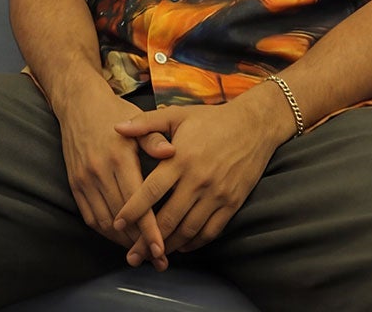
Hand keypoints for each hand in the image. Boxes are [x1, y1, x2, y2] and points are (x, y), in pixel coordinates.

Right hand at [52, 86, 176, 268]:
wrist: (79, 104)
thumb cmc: (115, 113)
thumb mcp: (139, 121)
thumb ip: (155, 139)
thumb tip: (172, 152)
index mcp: (119, 158)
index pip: (136, 203)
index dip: (148, 229)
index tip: (161, 249)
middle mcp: (99, 172)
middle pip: (121, 218)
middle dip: (140, 242)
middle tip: (158, 259)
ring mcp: (84, 180)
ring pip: (105, 222)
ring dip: (123, 241)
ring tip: (143, 253)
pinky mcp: (75, 184)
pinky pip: (90, 217)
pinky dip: (106, 232)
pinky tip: (122, 238)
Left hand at [111, 91, 290, 261]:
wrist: (254, 126)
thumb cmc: (212, 120)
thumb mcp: (177, 115)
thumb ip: (145, 123)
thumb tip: (117, 128)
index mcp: (181, 159)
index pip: (151, 191)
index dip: (133, 210)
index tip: (118, 224)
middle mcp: (198, 180)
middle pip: (168, 218)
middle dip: (147, 240)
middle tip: (132, 256)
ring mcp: (217, 194)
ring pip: (188, 229)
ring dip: (170, 245)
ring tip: (154, 256)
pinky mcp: (232, 203)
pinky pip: (210, 231)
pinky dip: (194, 243)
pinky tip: (182, 246)